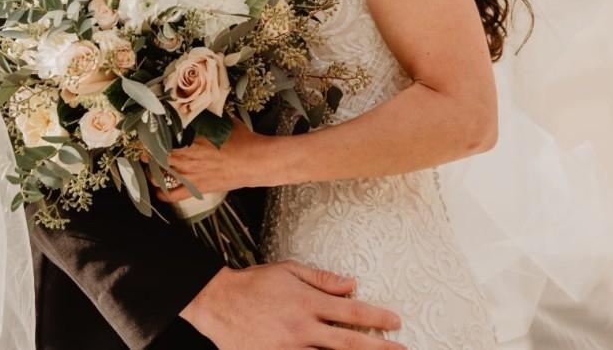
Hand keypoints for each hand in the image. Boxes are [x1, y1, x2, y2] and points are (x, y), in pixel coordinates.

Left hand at [155, 119, 276, 200]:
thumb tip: (202, 108)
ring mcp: (190, 174)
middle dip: (147, 153)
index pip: (162, 138)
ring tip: (149, 167)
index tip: (146, 134)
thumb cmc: (243, 140)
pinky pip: (173, 195)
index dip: (150, 136)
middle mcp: (187, 157)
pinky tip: (157, 189)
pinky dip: (162, 193)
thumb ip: (210, 117)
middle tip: (144, 150)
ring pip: (159, 175)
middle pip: (156, 156)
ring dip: (150, 171)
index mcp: (192, 138)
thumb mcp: (225, 121)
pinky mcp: (197, 188)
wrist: (255, 162)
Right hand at [181, 262, 404, 349]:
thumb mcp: (289, 270)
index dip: (377, 318)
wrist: (217, 303)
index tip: (395, 322)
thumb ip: (322, 279)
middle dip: (378, 349)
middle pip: (348, 344)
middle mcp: (302, 329)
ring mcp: (289, 349)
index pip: (352, 312)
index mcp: (308, 303)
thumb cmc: (253, 284)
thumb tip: (351, 284)